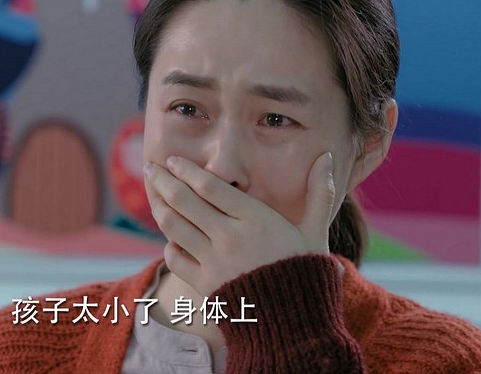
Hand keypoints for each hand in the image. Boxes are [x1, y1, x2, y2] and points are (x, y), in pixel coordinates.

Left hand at [143, 152, 335, 296]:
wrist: (295, 324)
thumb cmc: (305, 271)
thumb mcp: (315, 231)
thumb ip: (320, 193)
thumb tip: (328, 157)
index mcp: (255, 220)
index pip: (211, 187)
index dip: (188, 170)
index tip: (174, 159)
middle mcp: (230, 238)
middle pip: (184, 201)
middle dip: (163, 181)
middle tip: (152, 168)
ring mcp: (214, 262)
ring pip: (174, 227)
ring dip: (159, 207)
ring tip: (154, 194)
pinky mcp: (204, 285)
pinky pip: (174, 259)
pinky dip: (169, 244)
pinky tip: (171, 236)